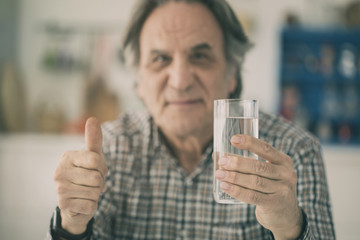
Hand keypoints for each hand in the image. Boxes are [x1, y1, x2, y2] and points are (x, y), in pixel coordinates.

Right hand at [54, 117, 107, 233]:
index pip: (96, 159)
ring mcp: (59, 189)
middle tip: (93, 183)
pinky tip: (83, 202)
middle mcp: (59, 171)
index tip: (97, 170)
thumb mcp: (94, 156)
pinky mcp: (63, 205)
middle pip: (96, 177)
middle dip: (100, 182)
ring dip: (96, 194)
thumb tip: (92, 118)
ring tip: (88, 192)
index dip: (103, 167)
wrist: (77, 202)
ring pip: (94, 191)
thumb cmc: (87, 174)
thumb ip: (94, 139)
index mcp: (67, 157)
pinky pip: (90, 205)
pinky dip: (92, 205)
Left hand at [215, 135, 302, 239]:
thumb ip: (248, 164)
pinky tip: (225, 186)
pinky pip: (252, 196)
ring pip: (254, 181)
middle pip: (258, 166)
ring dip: (234, 177)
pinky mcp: (274, 204)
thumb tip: (218, 156)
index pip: (265, 148)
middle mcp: (286, 174)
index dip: (249, 143)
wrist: (287, 215)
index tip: (233, 139)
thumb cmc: (270, 188)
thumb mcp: (267, 174)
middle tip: (222, 162)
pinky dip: (237, 191)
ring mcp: (282, 190)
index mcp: (284, 161)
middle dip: (237, 163)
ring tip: (219, 174)